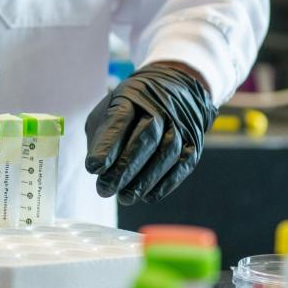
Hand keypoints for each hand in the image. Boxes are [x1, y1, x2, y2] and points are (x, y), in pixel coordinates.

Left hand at [84, 63, 216, 204]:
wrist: (175, 90)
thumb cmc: (131, 108)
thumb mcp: (109, 110)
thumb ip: (101, 136)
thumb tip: (98, 169)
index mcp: (133, 95)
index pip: (120, 118)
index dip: (107, 145)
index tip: (94, 168)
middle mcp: (161, 106)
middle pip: (146, 137)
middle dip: (124, 167)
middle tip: (105, 189)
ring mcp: (181, 123)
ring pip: (166, 152)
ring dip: (144, 180)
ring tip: (125, 197)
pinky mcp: (194, 141)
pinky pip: (182, 164)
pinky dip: (165, 184)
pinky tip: (148, 196)